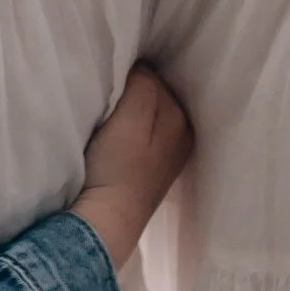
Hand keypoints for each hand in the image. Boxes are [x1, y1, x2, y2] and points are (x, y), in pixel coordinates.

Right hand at [72, 61, 193, 267]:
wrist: (106, 222)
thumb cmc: (116, 168)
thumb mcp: (130, 118)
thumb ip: (143, 86)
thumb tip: (141, 68)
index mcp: (182, 121)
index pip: (154, 77)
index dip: (128, 75)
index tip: (107, 81)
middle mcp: (183, 137)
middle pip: (155, 97)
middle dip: (134, 91)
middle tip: (106, 96)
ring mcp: (169, 157)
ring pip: (148, 116)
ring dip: (130, 111)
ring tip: (109, 116)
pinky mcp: (151, 172)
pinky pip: (142, 136)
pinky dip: (129, 130)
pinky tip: (114, 138)